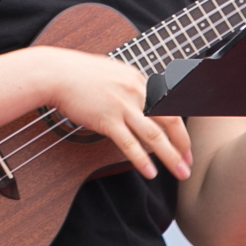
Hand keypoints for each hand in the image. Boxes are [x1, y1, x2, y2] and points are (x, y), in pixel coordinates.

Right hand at [33, 47, 192, 181]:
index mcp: (139, 80)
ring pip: (154, 135)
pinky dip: (142, 159)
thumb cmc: (79, 74)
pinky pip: (129, 143)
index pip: (169, 106)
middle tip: (189, 164)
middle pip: (169, 121)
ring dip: (170, 156)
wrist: (56, 73)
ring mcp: (122, 105)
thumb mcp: (114, 72)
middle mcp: (136, 91)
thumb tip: (141, 102)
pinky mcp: (107, 118)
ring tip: (181, 173)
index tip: (185, 146)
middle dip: (183, 145)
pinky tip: (150, 172)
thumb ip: (131, 86)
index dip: (180, 127)